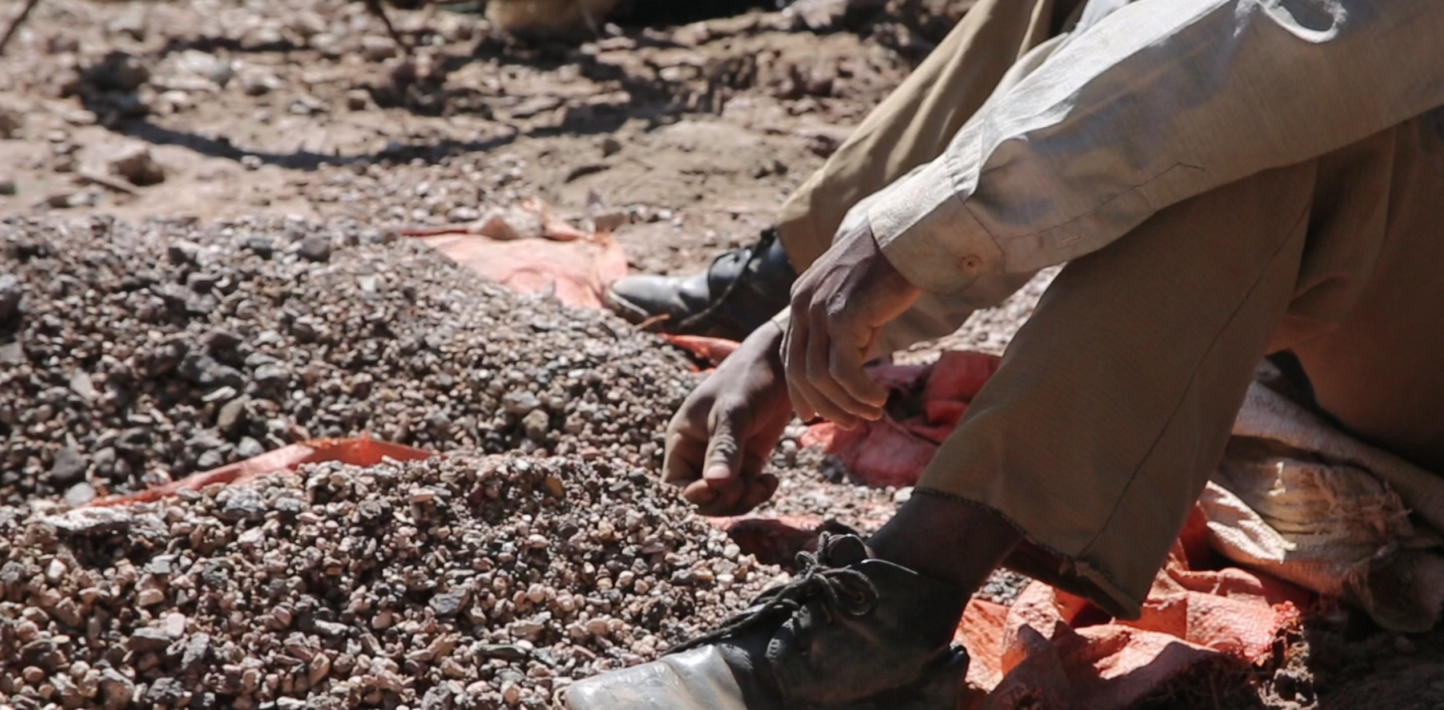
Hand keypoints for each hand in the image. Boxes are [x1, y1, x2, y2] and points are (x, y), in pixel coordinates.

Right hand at [664, 323, 791, 515]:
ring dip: (743, 500)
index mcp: (682, 440)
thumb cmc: (748, 379)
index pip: (675, 484)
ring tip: (762, 484)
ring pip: (725, 499)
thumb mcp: (733, 412)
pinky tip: (771, 479)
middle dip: (722, 501)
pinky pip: (746, 491)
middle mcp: (698, 453)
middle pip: (700, 498)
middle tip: (744, 488)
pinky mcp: (747, 461)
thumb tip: (716, 484)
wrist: (781, 365)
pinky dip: (758, 492)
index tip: (716, 488)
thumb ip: (724, 448)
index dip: (692, 496)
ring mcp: (724, 459)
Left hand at [785, 221, 919, 427]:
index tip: (814, 414)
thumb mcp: (855, 298)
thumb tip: (851, 369)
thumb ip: (844, 329)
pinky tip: (879, 398)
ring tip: (872, 413)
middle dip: (825, 406)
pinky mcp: (843, 317)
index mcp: (801, 300)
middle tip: (851, 424)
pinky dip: (860, 393)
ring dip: (847, 404)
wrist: (908, 237)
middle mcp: (803, 305)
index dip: (800, 391)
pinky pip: (845, 372)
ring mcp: (820, 310)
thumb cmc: (890, 266)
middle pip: (800, 374)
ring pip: (820, 378)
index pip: (790, 357)